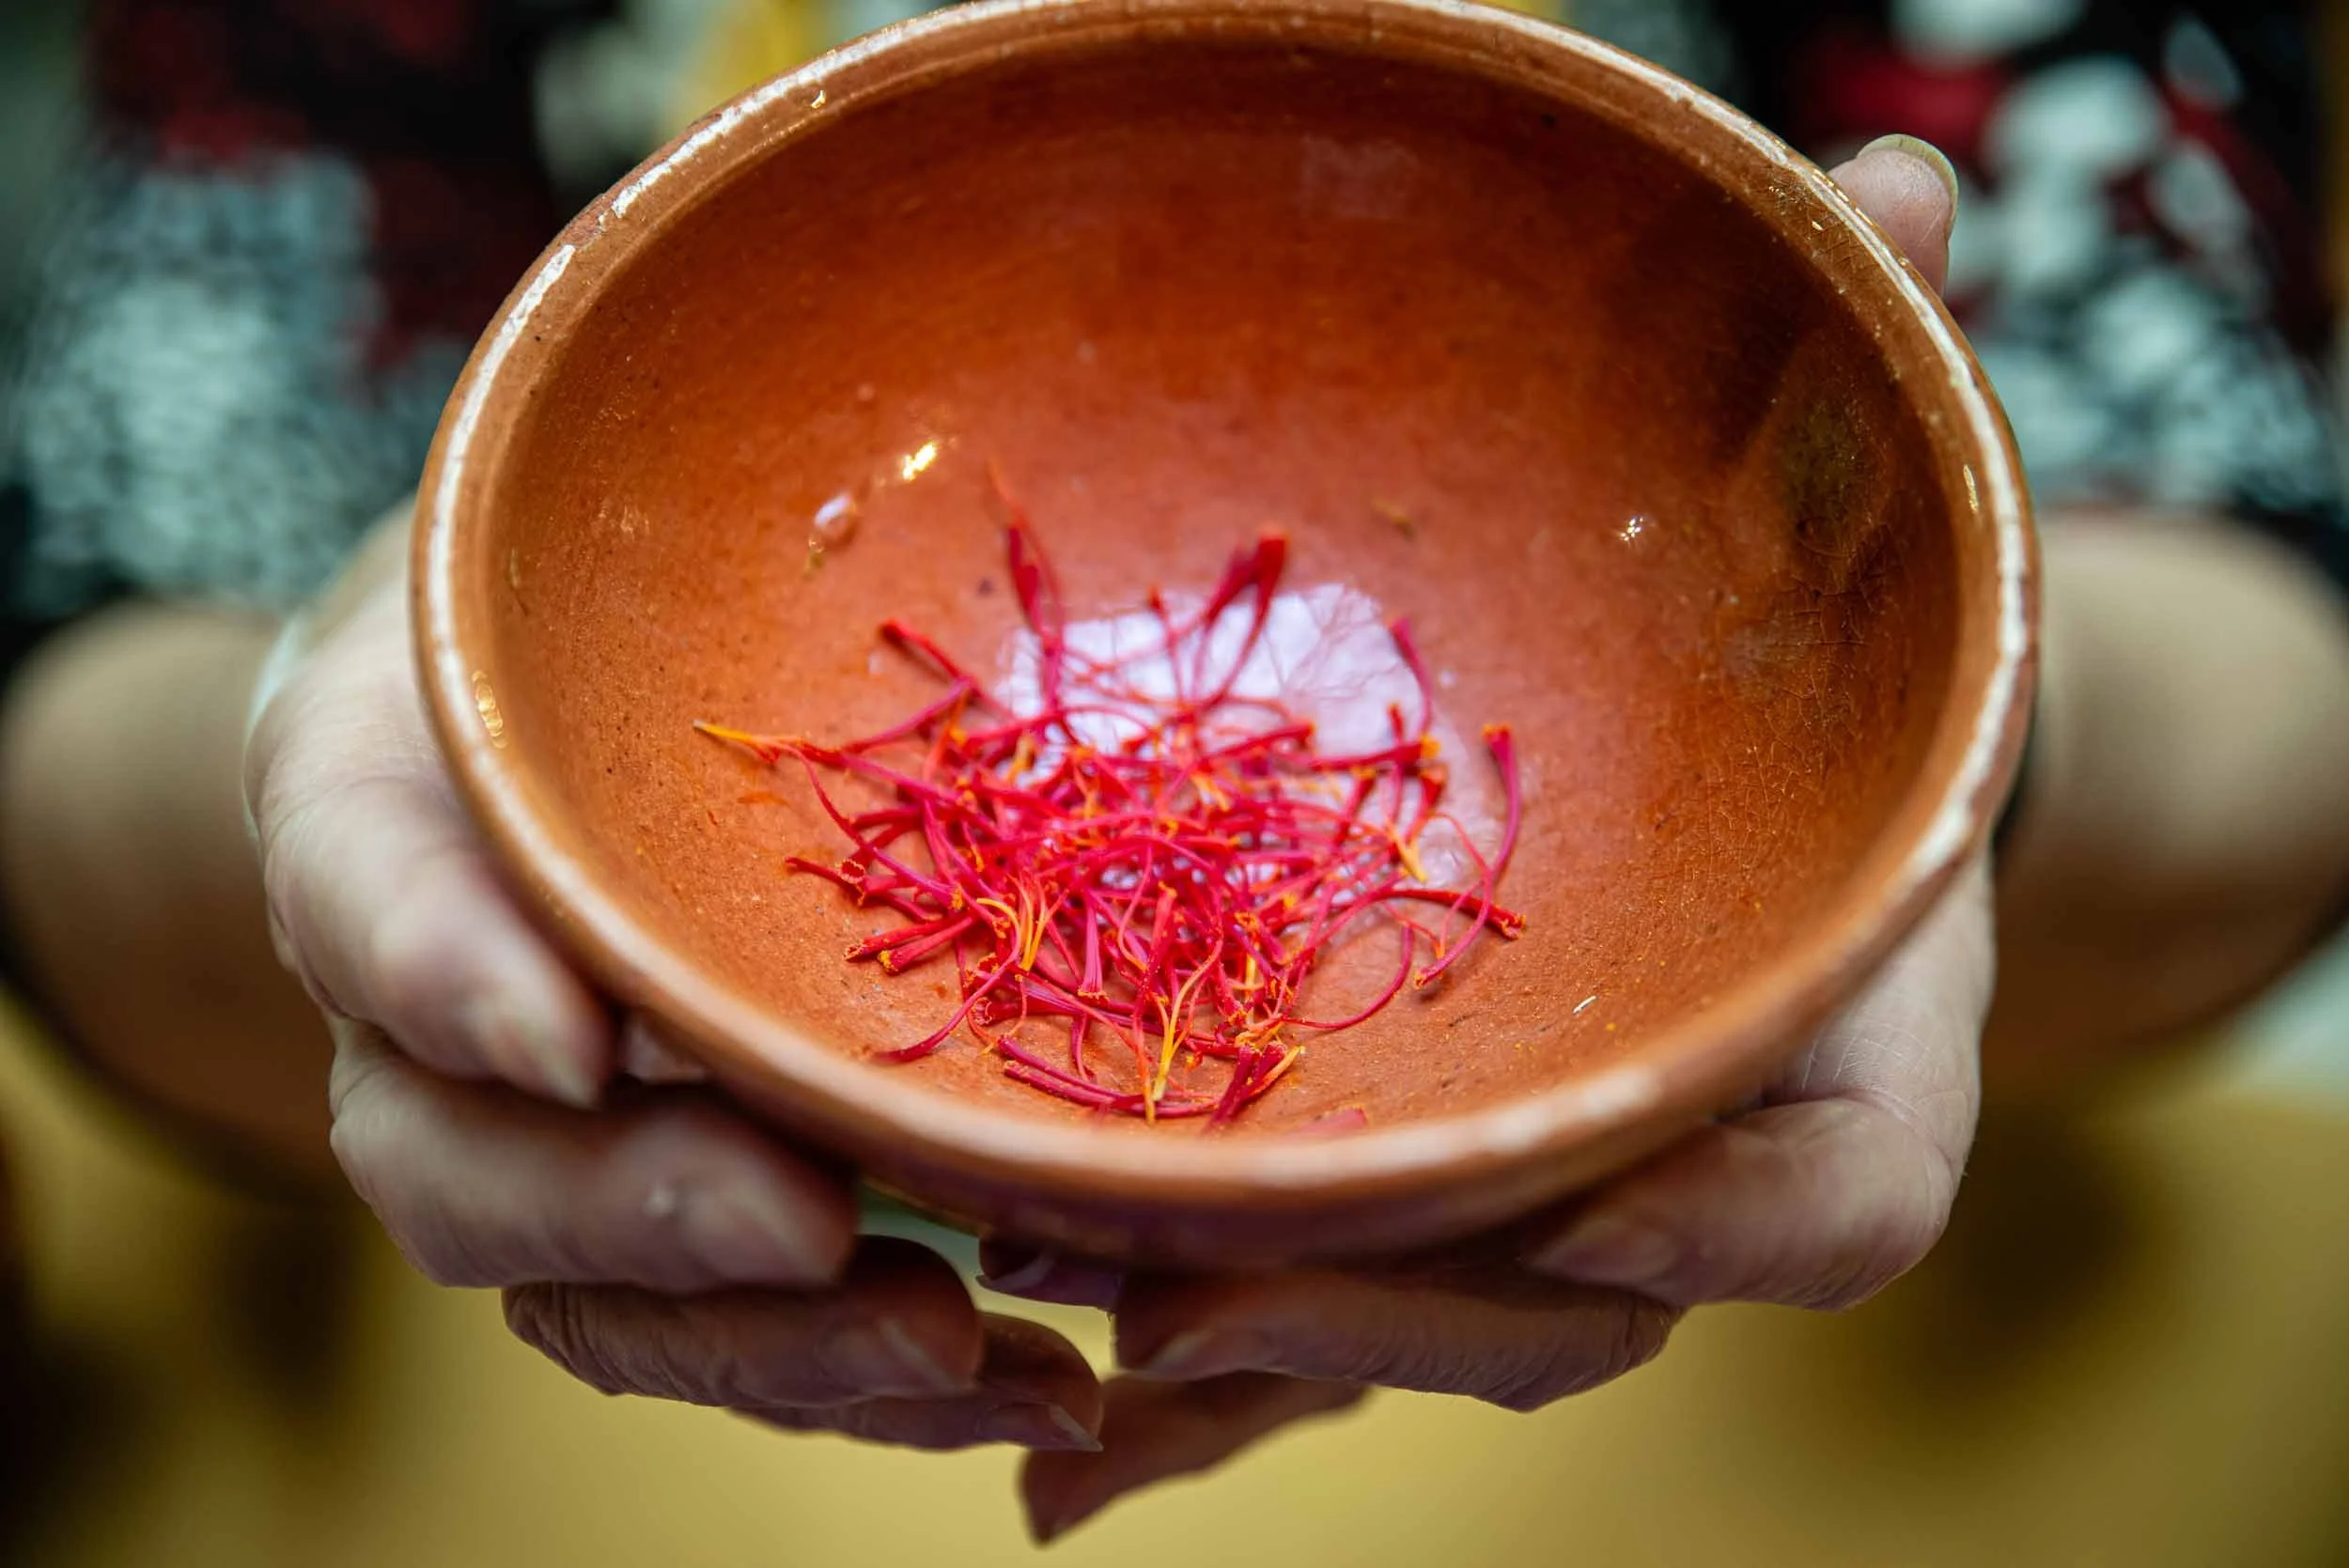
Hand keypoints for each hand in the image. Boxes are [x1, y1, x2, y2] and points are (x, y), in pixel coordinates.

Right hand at [244, 520, 1101, 1452]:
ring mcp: (569, 1150)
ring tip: (959, 1355)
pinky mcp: (708, 1207)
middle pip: (481, 1184)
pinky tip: (1035, 1383)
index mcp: (381, 839)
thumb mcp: (554, 547)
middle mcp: (446, 1034)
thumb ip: (582, 567)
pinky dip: (882, 1375)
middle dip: (645, 1221)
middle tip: (804, 1227)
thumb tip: (721, 617)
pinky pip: (756, 1326)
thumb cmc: (572, 603)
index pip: (369, 912)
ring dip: (784, 1347)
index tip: (574, 1042)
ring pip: (618, 1303)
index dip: (451, 985)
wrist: (578, 695)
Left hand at [990, 140, 1987, 1540]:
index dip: (1713, 1227)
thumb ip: (1860, 395)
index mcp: (1848, 1046)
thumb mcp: (1851, 546)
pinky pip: (1321, 1338)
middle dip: (1380, 1317)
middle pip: (1566, 1312)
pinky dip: (1191, 1409)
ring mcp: (1553, 1226)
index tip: (1575, 1220)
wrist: (1766, 793)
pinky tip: (1045, 1445)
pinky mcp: (1430, 1230)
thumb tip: (1894, 193)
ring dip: (1241, 1366)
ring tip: (1051, 1343)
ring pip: (1418, 1340)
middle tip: (1183, 1304)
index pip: (1829, 1200)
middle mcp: (1698, 1170)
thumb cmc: (1811, 686)